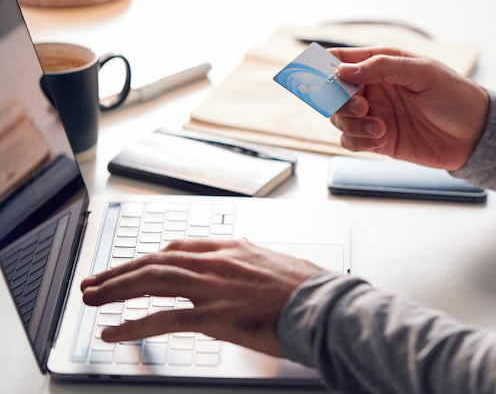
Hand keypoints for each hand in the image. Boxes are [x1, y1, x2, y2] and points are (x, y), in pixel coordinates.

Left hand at [81, 239, 321, 356]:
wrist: (324, 305)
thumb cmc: (310, 289)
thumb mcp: (279, 264)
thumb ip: (254, 264)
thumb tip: (246, 271)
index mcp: (233, 249)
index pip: (180, 246)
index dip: (150, 256)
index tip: (135, 263)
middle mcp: (217, 261)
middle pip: (156, 260)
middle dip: (121, 270)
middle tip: (95, 280)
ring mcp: (213, 287)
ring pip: (152, 281)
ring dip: (116, 289)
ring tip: (90, 297)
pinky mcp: (213, 316)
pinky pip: (163, 319)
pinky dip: (133, 325)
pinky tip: (113, 330)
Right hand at [329, 47, 489, 170]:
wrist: (474, 135)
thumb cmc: (455, 97)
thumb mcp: (423, 72)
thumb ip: (383, 67)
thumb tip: (344, 71)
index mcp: (383, 65)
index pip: (342, 60)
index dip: (325, 68)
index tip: (321, 78)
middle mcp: (375, 89)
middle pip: (334, 94)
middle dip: (340, 102)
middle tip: (361, 107)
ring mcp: (375, 115)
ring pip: (339, 119)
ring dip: (352, 124)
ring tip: (379, 127)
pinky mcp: (378, 140)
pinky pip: (350, 141)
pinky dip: (358, 141)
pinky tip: (381, 138)